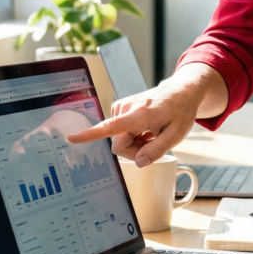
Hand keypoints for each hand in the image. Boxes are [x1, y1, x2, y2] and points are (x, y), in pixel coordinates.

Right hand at [66, 63, 227, 165]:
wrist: (181, 91)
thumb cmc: (181, 111)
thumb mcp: (176, 135)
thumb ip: (157, 150)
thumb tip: (139, 163)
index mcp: (140, 114)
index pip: (111, 127)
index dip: (90, 134)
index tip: (71, 137)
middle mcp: (126, 108)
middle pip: (119, 144)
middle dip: (135, 150)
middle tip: (154, 143)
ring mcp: (122, 106)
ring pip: (119, 139)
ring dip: (135, 142)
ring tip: (152, 132)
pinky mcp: (120, 107)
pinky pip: (120, 131)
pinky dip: (133, 134)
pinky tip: (146, 129)